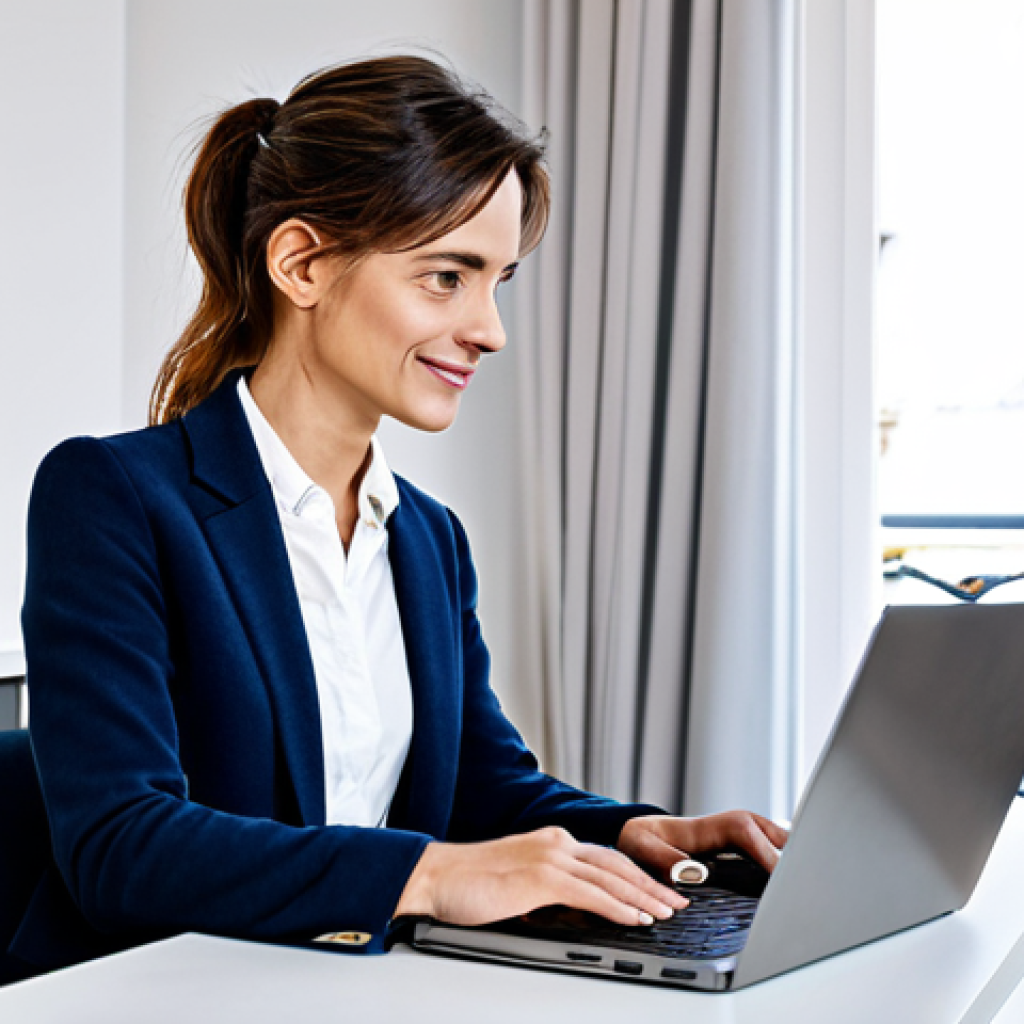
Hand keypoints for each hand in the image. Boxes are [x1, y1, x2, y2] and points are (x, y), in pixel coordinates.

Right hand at [394, 826, 688, 926]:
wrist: (436, 875)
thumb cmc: (468, 881)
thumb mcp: (517, 878)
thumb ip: (547, 884)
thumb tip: (572, 907)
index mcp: (551, 840)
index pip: (604, 858)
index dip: (635, 875)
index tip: (657, 889)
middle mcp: (556, 842)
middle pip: (617, 863)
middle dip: (651, 884)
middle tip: (677, 901)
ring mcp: (550, 857)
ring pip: (611, 877)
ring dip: (643, 897)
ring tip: (666, 913)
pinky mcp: (543, 877)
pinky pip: (592, 894)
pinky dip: (619, 906)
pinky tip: (636, 918)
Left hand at [617, 810, 788, 877]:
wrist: (641, 834)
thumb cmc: (643, 840)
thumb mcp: (645, 848)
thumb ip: (666, 860)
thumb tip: (694, 872)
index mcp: (714, 825)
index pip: (749, 834)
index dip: (768, 857)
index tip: (781, 883)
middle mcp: (736, 826)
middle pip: (776, 837)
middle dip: (792, 860)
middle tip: (801, 894)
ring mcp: (745, 835)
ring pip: (781, 845)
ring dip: (790, 865)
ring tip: (799, 896)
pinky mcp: (748, 847)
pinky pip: (774, 854)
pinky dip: (782, 869)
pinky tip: (785, 892)